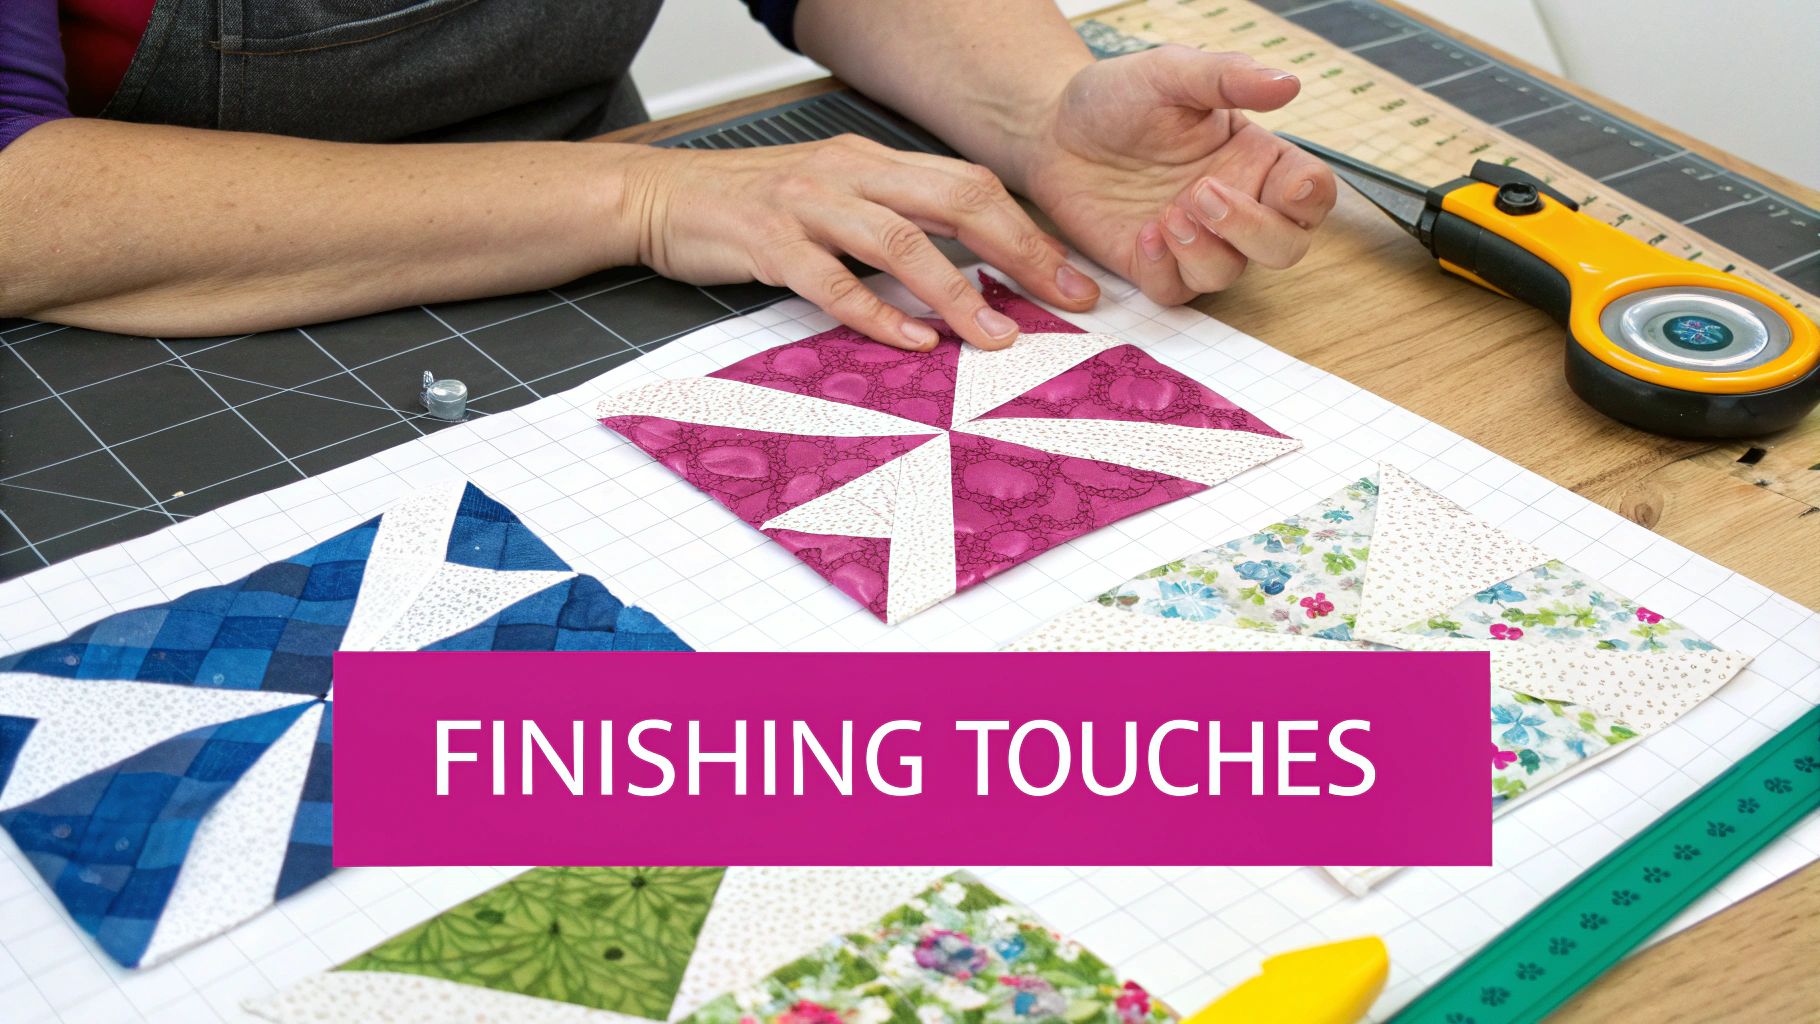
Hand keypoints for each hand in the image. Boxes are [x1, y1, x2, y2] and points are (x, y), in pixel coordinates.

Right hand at [621, 137, 1100, 350]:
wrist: (661, 197)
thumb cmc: (753, 208)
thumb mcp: (835, 199)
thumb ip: (893, 223)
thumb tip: (967, 271)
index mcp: (873, 160)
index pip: (970, 186)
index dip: (1028, 231)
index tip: (1071, 277)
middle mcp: (849, 173)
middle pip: (956, 202)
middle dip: (1020, 252)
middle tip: (1063, 301)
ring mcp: (808, 205)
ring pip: (901, 241)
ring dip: (956, 292)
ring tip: (994, 335)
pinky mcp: (769, 242)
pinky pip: (833, 281)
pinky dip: (878, 314)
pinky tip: (913, 343)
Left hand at [1020, 45, 1337, 304]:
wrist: (1053, 129)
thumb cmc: (1118, 97)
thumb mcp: (1170, 72)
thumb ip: (1227, 76)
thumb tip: (1288, 83)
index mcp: (1254, 158)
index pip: (1311, 191)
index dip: (1311, 197)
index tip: (1289, 186)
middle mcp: (1234, 205)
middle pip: (1284, 247)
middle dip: (1254, 231)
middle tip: (1203, 194)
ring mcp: (1195, 240)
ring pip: (1229, 274)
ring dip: (1204, 251)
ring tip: (1167, 213)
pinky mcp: (1152, 265)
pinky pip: (1177, 291)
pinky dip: (1166, 271)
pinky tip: (1144, 235)